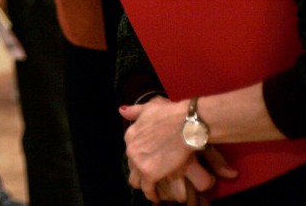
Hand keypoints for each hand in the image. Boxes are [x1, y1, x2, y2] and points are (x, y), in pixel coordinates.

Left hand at [122, 98, 236, 201]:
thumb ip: (134, 112)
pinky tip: (157, 196)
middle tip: (151, 177)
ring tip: (152, 189)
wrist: (184, 124)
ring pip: (136, 180)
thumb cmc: (170, 115)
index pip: (131, 152)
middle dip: (140, 172)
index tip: (148, 162)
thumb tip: (121, 110)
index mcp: (129, 135)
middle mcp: (130, 149)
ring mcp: (138, 162)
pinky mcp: (150, 173)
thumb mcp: (148, 108)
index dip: (139, 158)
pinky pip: (148, 189)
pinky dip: (152, 194)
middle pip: (131, 166)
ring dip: (143, 185)